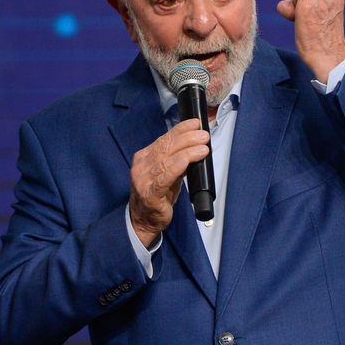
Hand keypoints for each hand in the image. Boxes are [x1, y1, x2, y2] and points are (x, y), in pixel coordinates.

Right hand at [127, 118, 209, 246]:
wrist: (143, 221)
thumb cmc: (156, 197)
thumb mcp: (168, 175)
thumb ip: (179, 161)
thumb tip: (196, 147)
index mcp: (144, 157)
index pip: (164, 139)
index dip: (180, 129)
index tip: (195, 123)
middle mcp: (141, 165)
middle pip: (165, 146)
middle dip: (187, 138)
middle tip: (203, 135)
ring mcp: (143, 179)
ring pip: (166, 159)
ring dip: (187, 150)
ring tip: (203, 146)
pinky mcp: (149, 193)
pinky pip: (164, 176)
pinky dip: (178, 165)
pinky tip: (189, 160)